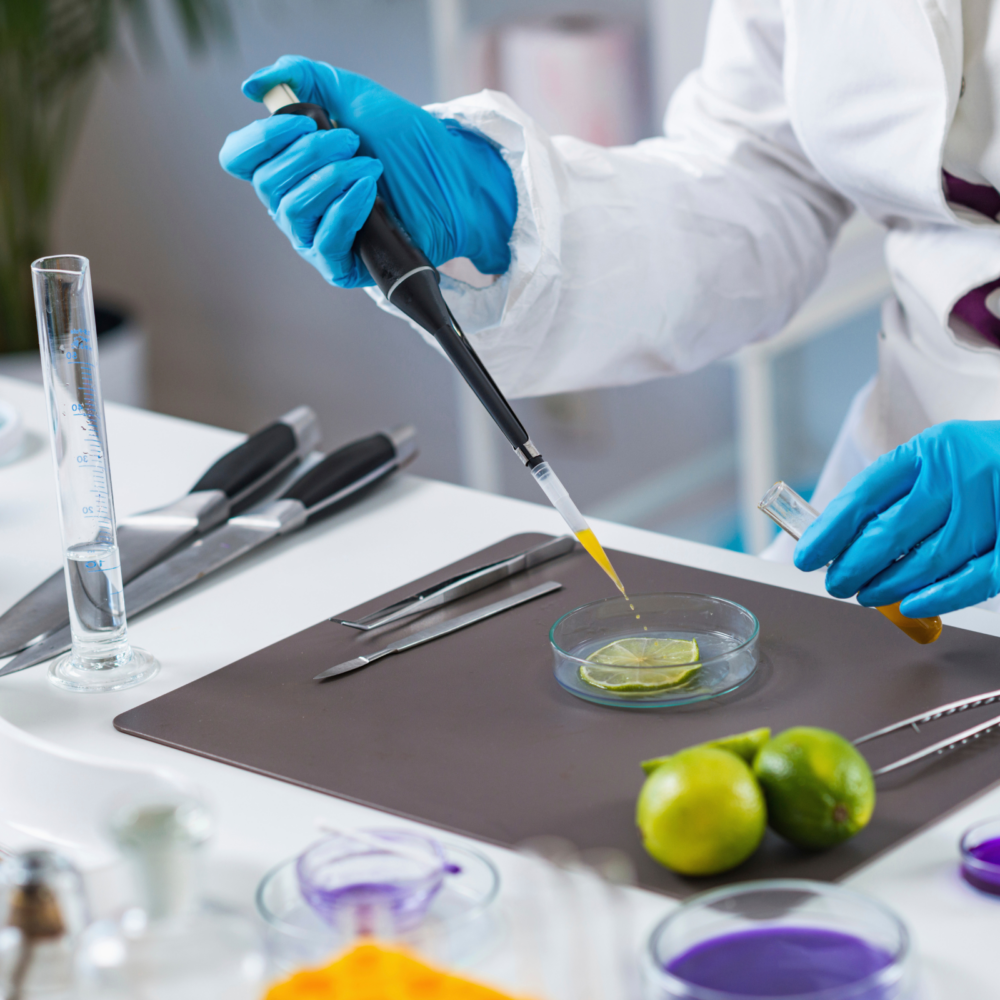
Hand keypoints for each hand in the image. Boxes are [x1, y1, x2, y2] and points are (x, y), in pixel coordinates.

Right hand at [219, 55, 516, 287]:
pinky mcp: (341, 265)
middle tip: (352, 141)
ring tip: (370, 166)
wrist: (452, 180)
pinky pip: (324, 240)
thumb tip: (254, 85)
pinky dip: (344, 209)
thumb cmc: (406, 143)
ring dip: (331, 178)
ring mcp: (315, 237)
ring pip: (293, 209)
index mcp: (287, 165)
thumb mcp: (353, 95)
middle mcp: (293, 204)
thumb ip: (303, 77)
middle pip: (266, 182)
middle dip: (309, 153)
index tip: (300, 120)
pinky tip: (368, 191)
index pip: (239, 159)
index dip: (260, 139)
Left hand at [794, 421, 999, 616]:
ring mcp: (992, 505)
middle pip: (891, 532)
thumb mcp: (936, 458)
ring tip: (867, 595)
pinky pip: (976, 578)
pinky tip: (911, 605)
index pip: (864, 495)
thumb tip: (837, 539)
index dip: (829, 532)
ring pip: (929, 561)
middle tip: (836, 583)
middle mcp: (961, 473)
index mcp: (929, 450)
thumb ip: (895, 492)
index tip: (806, 557)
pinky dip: (940, 598)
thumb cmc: (980, 463)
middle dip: (853, 567)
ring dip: (889, 586)